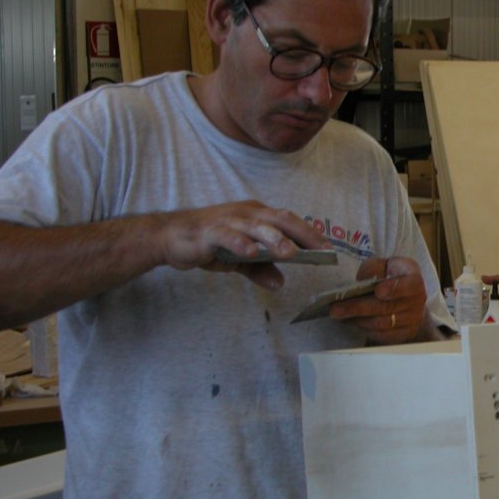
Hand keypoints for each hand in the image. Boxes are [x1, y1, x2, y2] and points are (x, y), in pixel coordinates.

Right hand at [160, 201, 330, 289]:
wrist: (171, 237)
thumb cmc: (209, 244)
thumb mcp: (239, 260)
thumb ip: (260, 270)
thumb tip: (280, 284)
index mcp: (257, 216)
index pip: (289, 222)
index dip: (309, 234)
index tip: (328, 249)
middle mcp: (246, 214)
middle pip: (279, 220)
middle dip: (301, 234)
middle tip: (320, 250)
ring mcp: (228, 221)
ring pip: (256, 226)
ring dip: (274, 238)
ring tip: (290, 252)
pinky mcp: (210, 231)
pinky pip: (227, 236)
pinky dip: (240, 243)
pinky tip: (251, 253)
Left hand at [328, 255, 429, 343]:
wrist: (405, 297)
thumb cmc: (391, 276)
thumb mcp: (384, 265)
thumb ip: (374, 268)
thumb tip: (362, 281)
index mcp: (414, 278)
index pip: (411, 284)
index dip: (395, 288)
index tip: (378, 291)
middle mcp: (417, 300)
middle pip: (388, 307)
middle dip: (359, 308)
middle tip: (336, 309)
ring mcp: (412, 319)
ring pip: (383, 324)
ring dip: (358, 320)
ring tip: (339, 314)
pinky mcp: (404, 334)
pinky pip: (382, 335)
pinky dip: (364, 329)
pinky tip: (351, 321)